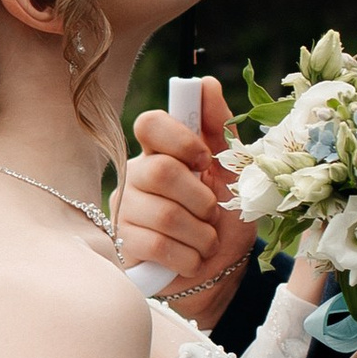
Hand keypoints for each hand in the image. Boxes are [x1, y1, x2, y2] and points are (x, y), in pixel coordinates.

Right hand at [119, 78, 255, 326]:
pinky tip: (191, 260)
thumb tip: (206, 84)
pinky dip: (188, 257)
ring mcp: (125, 211)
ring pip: (165, 215)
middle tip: (211, 212)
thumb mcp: (234, 172)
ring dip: (201, 235)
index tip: (204, 160)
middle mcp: (135, 176)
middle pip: (161, 172)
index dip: (180, 140)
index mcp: (161, 152)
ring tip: (205, 241)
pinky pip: (157, 246)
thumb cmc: (226, 218)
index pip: (150, 124)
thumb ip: (220, 129)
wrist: (221, 273)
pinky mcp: (122, 246)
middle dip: (200, 198)